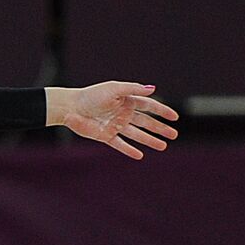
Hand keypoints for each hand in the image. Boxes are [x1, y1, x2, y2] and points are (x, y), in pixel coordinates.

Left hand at [54, 82, 178, 159]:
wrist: (71, 107)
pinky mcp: (106, 136)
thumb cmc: (91, 95)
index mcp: (126, 100)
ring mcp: (115, 125)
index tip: (174, 117)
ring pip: (137, 134)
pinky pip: (120, 144)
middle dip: (160, 128)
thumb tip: (153, 89)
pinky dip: (129, 150)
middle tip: (174, 134)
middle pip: (146, 122)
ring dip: (150, 140)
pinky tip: (140, 155)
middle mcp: (123, 113)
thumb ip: (133, 89)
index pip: (148, 106)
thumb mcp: (114, 89)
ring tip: (163, 146)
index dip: (162, 111)